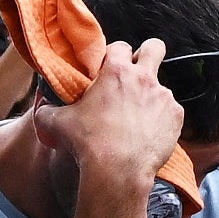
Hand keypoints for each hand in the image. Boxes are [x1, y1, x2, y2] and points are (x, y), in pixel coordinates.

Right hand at [56, 32, 183, 196]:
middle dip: (148, 55)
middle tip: (137, 73)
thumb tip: (42, 108)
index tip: (109, 69)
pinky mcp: (176, 117)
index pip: (121, 46)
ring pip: (161, 88)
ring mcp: (164, 97)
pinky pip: (170, 112)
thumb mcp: (57, 123)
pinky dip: (161, 120)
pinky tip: (147, 134)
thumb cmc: (88, 143)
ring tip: (136, 120)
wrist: (118, 170)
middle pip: (155, 48)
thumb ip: (48, 110)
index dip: (115, 56)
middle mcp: (144, 78)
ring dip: (150, 98)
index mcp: (116, 72)